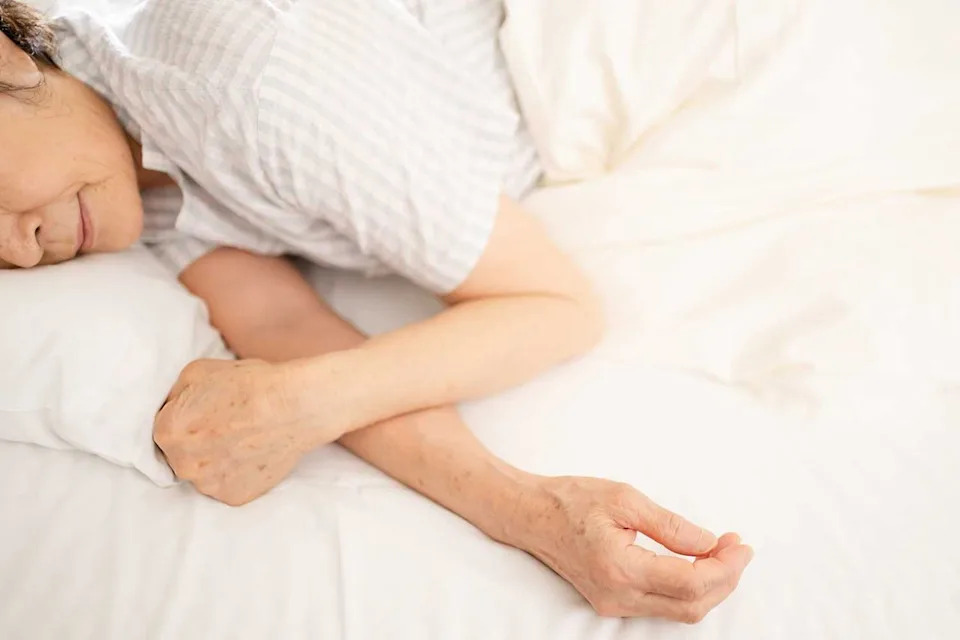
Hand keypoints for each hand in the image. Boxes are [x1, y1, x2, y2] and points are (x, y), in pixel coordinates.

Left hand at [154, 359, 334, 505]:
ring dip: (215, 460)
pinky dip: (236, 473)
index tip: (206, 413)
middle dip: (197, 442)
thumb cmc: (251, 384)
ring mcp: (209, 484)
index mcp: (168, 432)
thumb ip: (174, 394)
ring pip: (203, 473)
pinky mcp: (234, 497)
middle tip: (225, 426)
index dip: (186, 418)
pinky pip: (226, 486)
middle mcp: (183, 464)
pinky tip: (251, 453)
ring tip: (241, 439)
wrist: (295, 407)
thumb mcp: (199, 371)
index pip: (165, 429)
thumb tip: (171, 407)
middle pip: (181, 455)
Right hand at [513, 477, 752, 620]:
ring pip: (679, 611)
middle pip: (691, 606)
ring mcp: (614, 605)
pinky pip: (662, 606)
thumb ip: (670, 525)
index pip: (690, 583)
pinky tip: (697, 563)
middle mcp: (618, 596)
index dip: (724, 567)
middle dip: (725, 579)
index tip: (740, 543)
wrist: (530, 516)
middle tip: (737, 547)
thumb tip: (710, 543)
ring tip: (722, 552)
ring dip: (709, 586)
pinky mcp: (612, 603)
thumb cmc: (570, 500)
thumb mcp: (625, 499)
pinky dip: (688, 589)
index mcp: (620, 568)